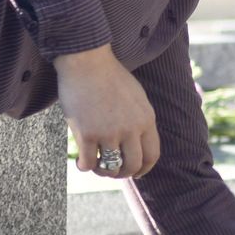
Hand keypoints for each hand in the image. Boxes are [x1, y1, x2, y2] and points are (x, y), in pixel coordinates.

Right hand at [55, 44, 159, 179]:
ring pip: (111, 168)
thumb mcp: (137, 97)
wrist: (86, 61)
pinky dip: (85, 167)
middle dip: (123, 173)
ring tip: (96, 166)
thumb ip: (140, 120)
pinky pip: (89, 163)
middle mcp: (131, 129)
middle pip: (132, 165)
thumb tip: (137, 144)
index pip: (152, 155)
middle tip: (112, 171)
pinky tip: (81, 162)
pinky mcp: (88, 134)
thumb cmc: (109, 77)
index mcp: (146, 119)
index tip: (136, 172)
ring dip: (103, 172)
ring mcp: (109, 132)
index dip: (144, 169)